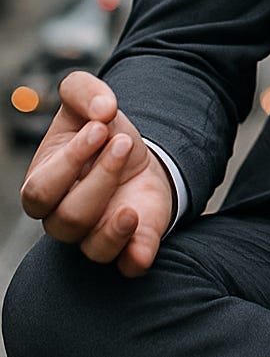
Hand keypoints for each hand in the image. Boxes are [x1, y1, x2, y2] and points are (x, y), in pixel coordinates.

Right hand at [20, 70, 173, 277]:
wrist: (135, 152)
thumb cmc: (100, 132)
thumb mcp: (86, 100)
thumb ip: (83, 90)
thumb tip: (103, 109)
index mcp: (44, 184)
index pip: (41, 189)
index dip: (71, 160)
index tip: (100, 127)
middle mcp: (64, 217)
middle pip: (69, 219)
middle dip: (100, 178)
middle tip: (122, 142)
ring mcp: (96, 235)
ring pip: (95, 247)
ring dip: (118, 218)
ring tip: (134, 179)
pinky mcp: (130, 245)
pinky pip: (128, 266)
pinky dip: (136, 254)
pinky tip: (142, 222)